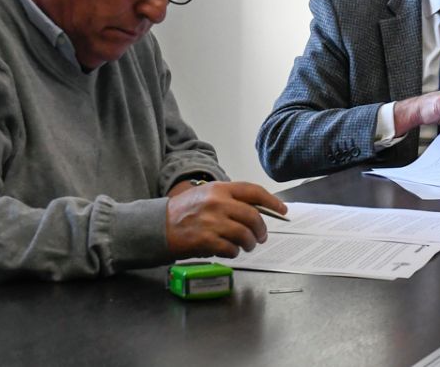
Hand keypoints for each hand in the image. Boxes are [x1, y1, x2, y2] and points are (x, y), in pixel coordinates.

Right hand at [165, 181, 287, 258]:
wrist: (157, 225)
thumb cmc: (184, 211)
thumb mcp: (207, 195)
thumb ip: (230, 200)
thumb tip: (257, 211)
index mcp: (220, 189)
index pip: (253, 192)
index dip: (272, 201)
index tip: (282, 210)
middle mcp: (218, 203)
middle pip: (253, 216)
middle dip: (261, 230)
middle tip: (261, 237)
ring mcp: (212, 221)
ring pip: (244, 234)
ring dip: (248, 243)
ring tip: (246, 246)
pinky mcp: (206, 240)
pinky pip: (231, 249)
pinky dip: (234, 252)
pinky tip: (230, 251)